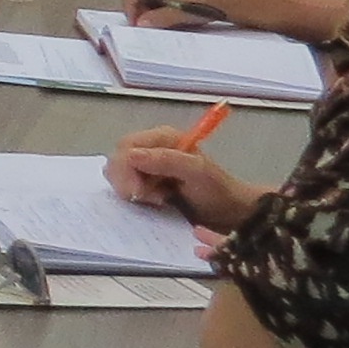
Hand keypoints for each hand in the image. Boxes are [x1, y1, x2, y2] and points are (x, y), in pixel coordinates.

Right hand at [105, 131, 264, 235]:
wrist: (230, 210)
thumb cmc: (217, 190)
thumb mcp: (197, 172)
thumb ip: (166, 161)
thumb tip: (131, 156)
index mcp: (163, 137)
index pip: (126, 147)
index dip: (125, 170)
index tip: (138, 193)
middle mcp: (152, 146)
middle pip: (118, 159)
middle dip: (127, 181)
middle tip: (148, 198)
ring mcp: (148, 163)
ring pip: (118, 172)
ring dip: (131, 189)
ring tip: (157, 198)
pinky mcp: (147, 179)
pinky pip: (126, 183)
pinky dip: (135, 194)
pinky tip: (154, 200)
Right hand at [123, 0, 252, 32]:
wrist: (229, 1)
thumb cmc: (210, 1)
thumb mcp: (182, 12)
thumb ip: (159, 17)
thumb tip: (140, 23)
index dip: (130, 7)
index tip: (136, 24)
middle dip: (137, 8)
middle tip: (145, 24)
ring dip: (145, 9)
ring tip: (159, 20)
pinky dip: (153, 8)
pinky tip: (166, 16)